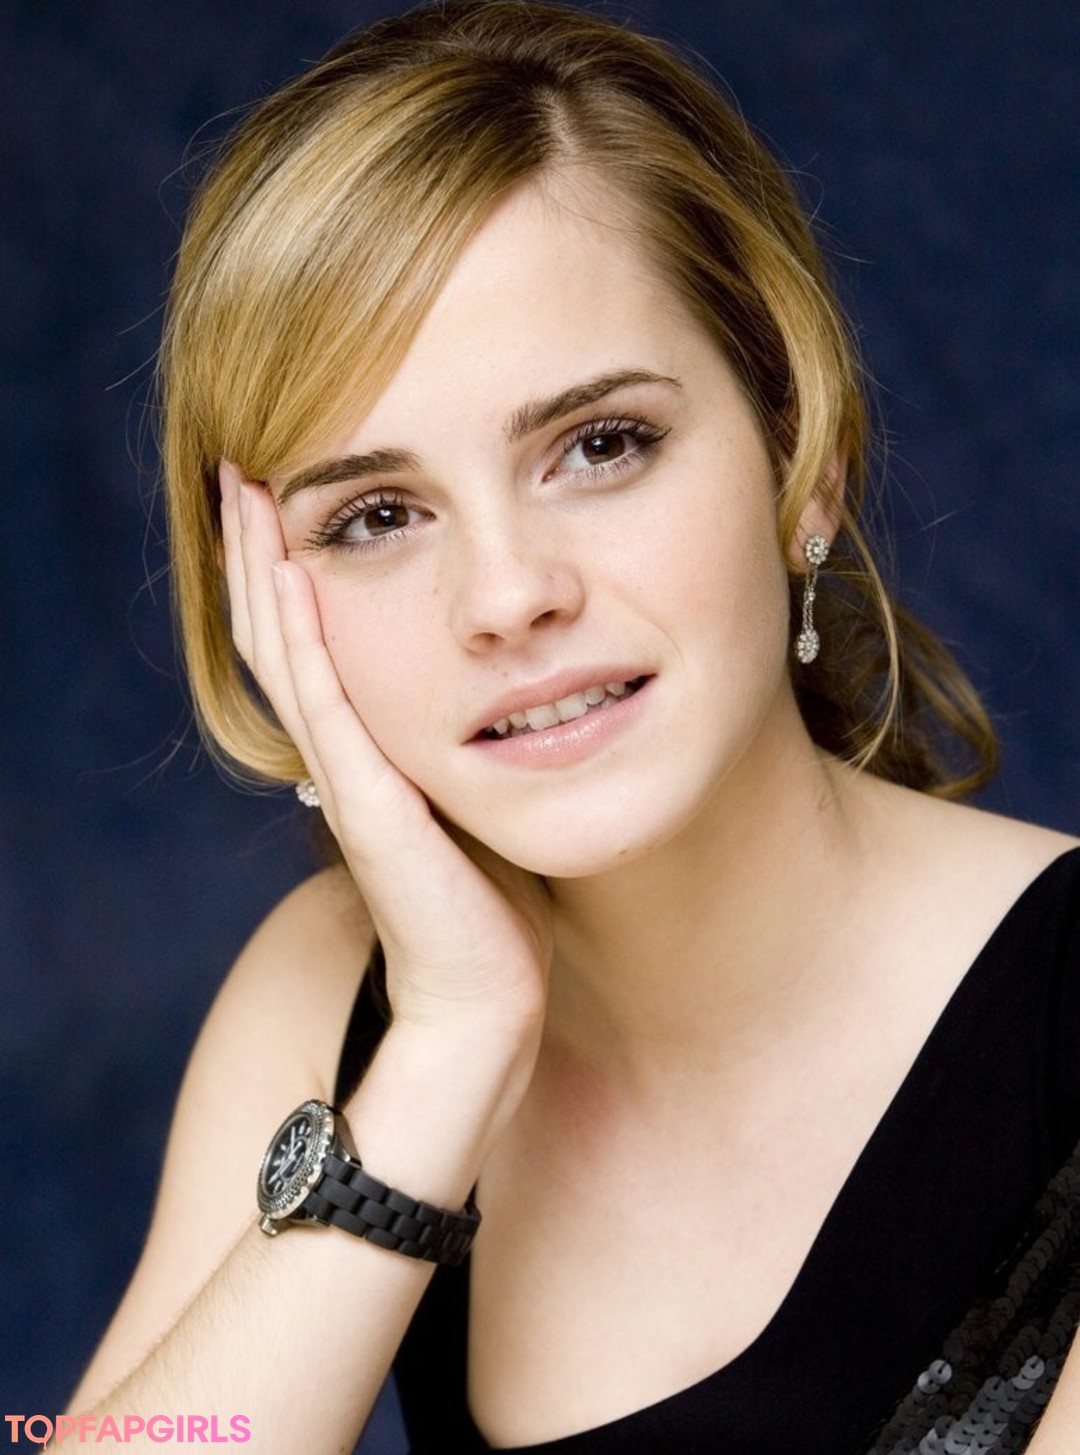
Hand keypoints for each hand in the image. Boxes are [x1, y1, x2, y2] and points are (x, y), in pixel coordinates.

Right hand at [219, 461, 552, 1041]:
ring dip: (264, 570)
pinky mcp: (370, 807)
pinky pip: (329, 709)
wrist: (486, 993)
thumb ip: (464, 737)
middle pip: (277, 633)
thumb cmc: (491, 900)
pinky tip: (297, 577)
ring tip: (246, 491)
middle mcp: (340, 757)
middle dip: (258, 548)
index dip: (286, 567)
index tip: (285, 489)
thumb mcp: (474, 790)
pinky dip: (306, 641)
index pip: (307, 641)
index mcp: (364, 749)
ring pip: (285, 656)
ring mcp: (346, 779)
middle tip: (240, 465)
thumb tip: (499, 680)